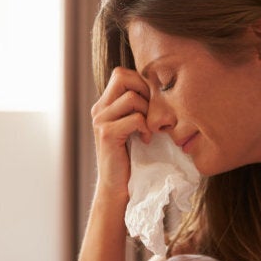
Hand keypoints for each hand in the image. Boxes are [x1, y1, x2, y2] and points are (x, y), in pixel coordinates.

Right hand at [91, 67, 151, 198]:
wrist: (118, 187)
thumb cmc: (132, 156)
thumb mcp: (134, 126)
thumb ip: (138, 107)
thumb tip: (161, 87)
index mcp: (105, 104)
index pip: (121, 73)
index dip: (141, 82)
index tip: (151, 103)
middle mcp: (99, 109)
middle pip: (122, 76)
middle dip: (144, 90)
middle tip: (152, 112)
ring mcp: (101, 120)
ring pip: (131, 97)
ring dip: (147, 112)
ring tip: (149, 129)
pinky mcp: (107, 134)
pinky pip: (134, 118)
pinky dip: (145, 128)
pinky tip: (146, 140)